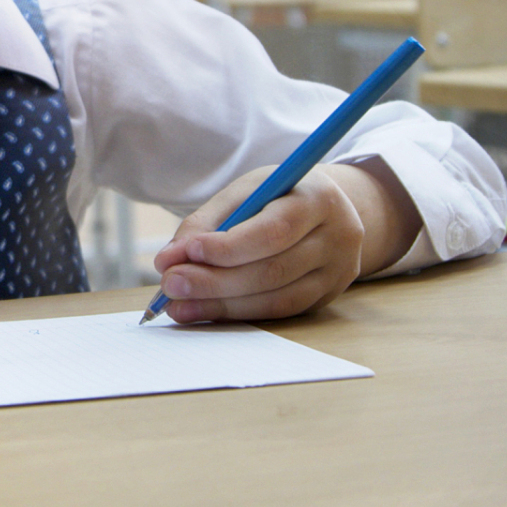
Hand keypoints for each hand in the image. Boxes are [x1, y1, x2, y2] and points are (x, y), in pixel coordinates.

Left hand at [151, 165, 372, 322]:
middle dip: (215, 281)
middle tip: (170, 285)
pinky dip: (238, 314)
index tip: (187, 252)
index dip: (229, 246)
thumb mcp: (247, 191)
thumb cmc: (279, 195)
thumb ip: (206, 222)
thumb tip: (168, 260)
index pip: (274, 230)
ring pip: (276, 299)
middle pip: (273, 270)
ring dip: (221, 305)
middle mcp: (338, 238)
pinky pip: (279, 313)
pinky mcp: (327, 298)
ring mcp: (338, 273)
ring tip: (178, 305)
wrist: (330, 209)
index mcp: (319, 198)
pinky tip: (205, 311)